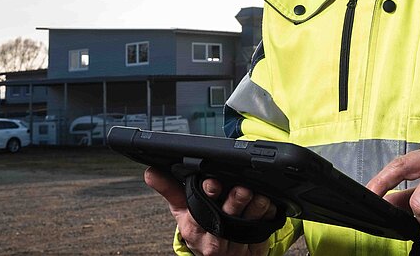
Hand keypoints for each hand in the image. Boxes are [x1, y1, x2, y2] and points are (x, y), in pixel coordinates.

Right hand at [144, 166, 276, 255]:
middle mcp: (214, 239)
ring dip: (255, 207)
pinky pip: (264, 230)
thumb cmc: (201, 229)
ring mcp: (235, 245)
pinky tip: (269, 204)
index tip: (213, 183)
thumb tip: (150, 172)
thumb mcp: (183, 212)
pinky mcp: (254, 247)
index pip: (200, 210)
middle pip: (226, 217)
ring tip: (258, 193)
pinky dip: (268, 215)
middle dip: (234, 201)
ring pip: (248, 223)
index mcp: (194, 228)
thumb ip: (169, 190)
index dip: (208, 195)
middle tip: (241, 188)